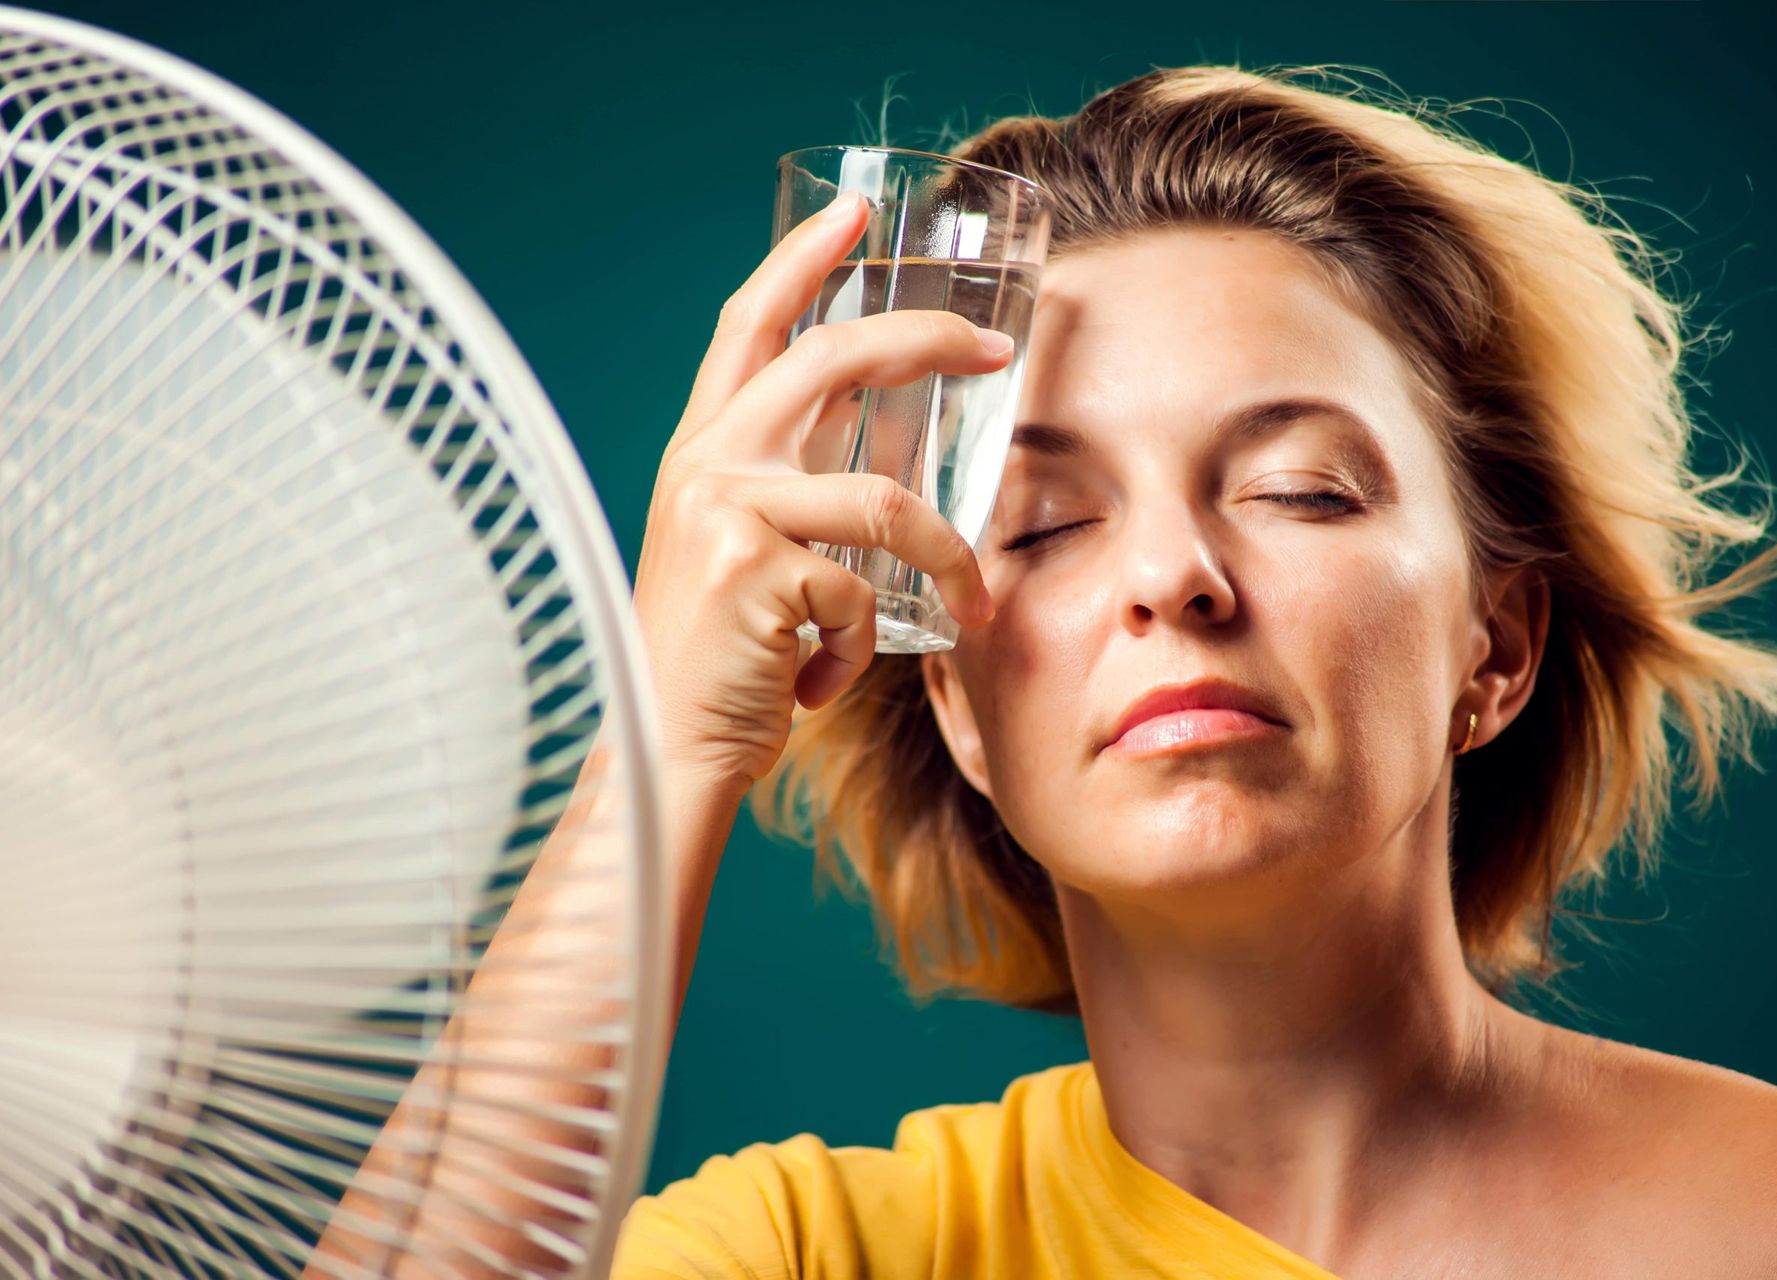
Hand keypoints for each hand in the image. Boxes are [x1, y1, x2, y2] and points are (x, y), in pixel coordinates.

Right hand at [633, 192, 1007, 794]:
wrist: (663, 748)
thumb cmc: (719, 661)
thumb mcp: (745, 553)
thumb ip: (794, 495)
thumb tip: (892, 467)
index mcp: (704, 448)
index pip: (750, 322)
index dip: (803, 258)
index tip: (856, 210)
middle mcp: (707, 461)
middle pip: (832, 357)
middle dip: (925, 338)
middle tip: (995, 347)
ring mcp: (726, 509)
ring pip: (885, 501)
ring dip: (947, 561)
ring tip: (967, 607)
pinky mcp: (753, 570)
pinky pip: (862, 591)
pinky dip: (862, 647)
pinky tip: (826, 680)